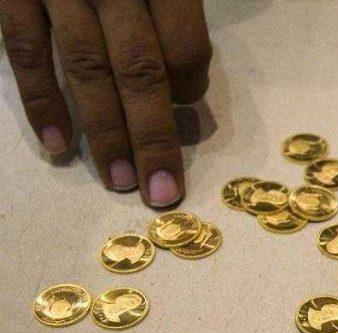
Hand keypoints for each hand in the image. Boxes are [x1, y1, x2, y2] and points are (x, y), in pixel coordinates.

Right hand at [0, 0, 211, 206]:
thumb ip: (174, 10)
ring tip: (120, 182)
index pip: (182, 45)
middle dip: (152, 137)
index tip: (188, 106)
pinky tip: (60, 147)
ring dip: (105, 132)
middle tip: (162, 191)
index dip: (190, 85)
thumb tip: (184, 84)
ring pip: (86, 69)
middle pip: (140, 69)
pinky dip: (42, 102)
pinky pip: (26, 52)